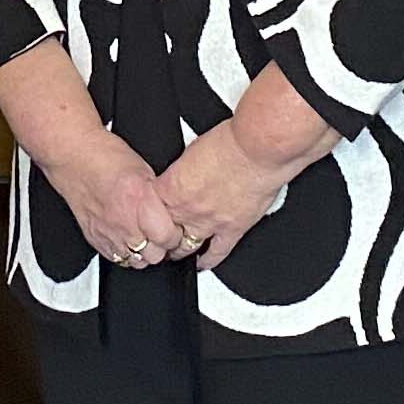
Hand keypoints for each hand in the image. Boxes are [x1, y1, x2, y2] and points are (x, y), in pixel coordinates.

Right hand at [46, 129, 191, 270]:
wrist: (73, 156)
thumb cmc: (105, 156)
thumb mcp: (145, 169)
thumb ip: (159, 196)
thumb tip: (173, 211)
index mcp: (141, 201)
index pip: (169, 238)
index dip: (176, 236)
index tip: (176, 229)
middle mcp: (125, 222)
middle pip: (154, 255)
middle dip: (162, 247)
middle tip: (161, 234)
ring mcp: (108, 233)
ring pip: (137, 262)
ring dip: (144, 252)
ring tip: (144, 237)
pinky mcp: (95, 239)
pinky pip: (117, 259)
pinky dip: (126, 252)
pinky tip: (127, 237)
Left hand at [159, 116, 297, 273]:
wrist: (256, 148)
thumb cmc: (229, 141)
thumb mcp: (191, 149)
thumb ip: (183, 170)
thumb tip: (182, 174)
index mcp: (171, 187)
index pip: (148, 212)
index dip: (147, 218)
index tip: (147, 221)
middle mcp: (186, 208)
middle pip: (163, 235)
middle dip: (160, 239)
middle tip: (159, 241)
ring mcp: (209, 222)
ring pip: (186, 247)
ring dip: (180, 251)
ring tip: (177, 252)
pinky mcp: (232, 229)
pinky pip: (216, 252)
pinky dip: (208, 260)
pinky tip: (203, 262)